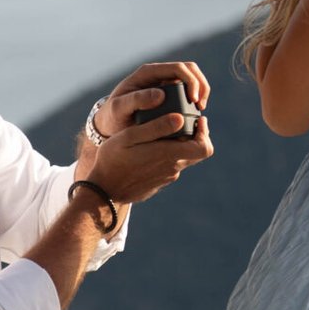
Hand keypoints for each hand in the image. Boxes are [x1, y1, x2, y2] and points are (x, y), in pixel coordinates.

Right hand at [78, 104, 211, 207]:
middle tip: (180, 121)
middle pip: (197, 152)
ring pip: (183, 158)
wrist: (103, 190)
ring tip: (160, 132)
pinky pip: (170, 166)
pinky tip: (149, 148)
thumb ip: (156, 127)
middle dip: (194, 136)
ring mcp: (166, 177)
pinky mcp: (158, 182)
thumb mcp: (130, 137)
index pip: (204, 148)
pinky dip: (167, 155)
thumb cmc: (113, 159)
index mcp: (170, 155)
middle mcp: (173, 168)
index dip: (205, 133)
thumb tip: (180, 118)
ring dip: (177, 145)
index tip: (196, 119)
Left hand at [93, 58, 211, 140]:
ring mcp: (165, 84)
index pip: (178, 68)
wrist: (109, 124)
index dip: (191, 81)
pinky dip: (195, 101)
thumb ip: (136, 100)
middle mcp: (158, 75)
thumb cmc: (112, 115)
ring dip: (201, 92)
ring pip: (192, 80)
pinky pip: (188, 93)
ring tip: (200, 110)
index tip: (194, 100)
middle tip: (201, 106)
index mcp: (148, 73)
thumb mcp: (119, 109)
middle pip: (190, 70)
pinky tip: (194, 116)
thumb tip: (160, 95)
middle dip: (200, 85)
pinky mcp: (169, 96)